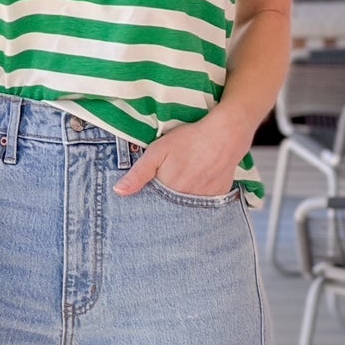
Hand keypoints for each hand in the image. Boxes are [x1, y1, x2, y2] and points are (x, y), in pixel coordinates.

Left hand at [112, 112, 247, 198]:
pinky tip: (197, 185)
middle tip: (169, 184)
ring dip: (181, 204)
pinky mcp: (218, 197)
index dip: (148, 202)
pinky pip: (205, 206)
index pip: (153, 207)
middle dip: (164, 205)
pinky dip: (198, 200)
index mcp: (169, 191)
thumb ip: (139, 173)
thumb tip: (118, 192)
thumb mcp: (158, 150)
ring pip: (187, 209)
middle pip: (170, 210)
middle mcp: (186, 200)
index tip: (146, 198)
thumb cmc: (190, 139)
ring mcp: (204, 200)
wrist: (226, 134)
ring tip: (183, 184)